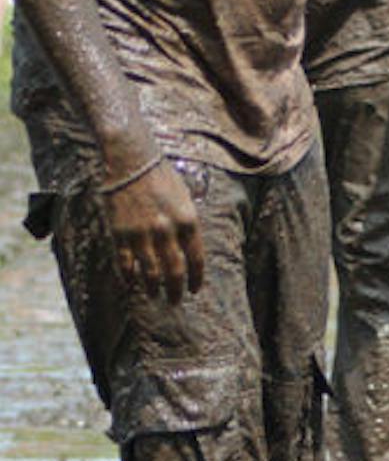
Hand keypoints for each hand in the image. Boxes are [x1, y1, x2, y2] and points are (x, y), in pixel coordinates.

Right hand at [102, 157, 203, 304]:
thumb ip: (189, 227)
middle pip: (175, 272)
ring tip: (154, 295)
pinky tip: (131, 283)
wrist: (131, 160)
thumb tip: (190, 254)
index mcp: (188, 222)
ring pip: (150, 273)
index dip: (196, 279)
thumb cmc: (162, 178)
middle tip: (176, 300)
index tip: (195, 290)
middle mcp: (167, 231)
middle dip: (176, 290)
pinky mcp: (120, 233)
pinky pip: (125, 264)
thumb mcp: (186, 201)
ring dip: (153, 289)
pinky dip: (129, 277)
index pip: (197, 260)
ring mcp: (142, 233)